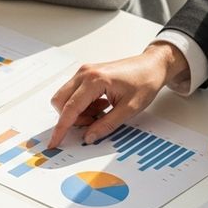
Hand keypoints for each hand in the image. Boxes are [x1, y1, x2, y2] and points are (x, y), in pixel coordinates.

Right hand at [48, 43, 186, 147]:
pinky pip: (73, 94)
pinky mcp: (86, 74)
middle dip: (71, 118)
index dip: (61, 128)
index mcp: (95, 80)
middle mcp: (85, 73)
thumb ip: (106, 124)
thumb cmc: (144, 81)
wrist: (152, 65)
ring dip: (78, 112)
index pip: (70, 108)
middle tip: (93, 123)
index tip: (54, 142)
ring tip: (101, 112)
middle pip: (60, 102)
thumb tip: (89, 137)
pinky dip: (82, 105)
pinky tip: (101, 105)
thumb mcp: (129, 109)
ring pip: (65, 98)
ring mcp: (84, 72)